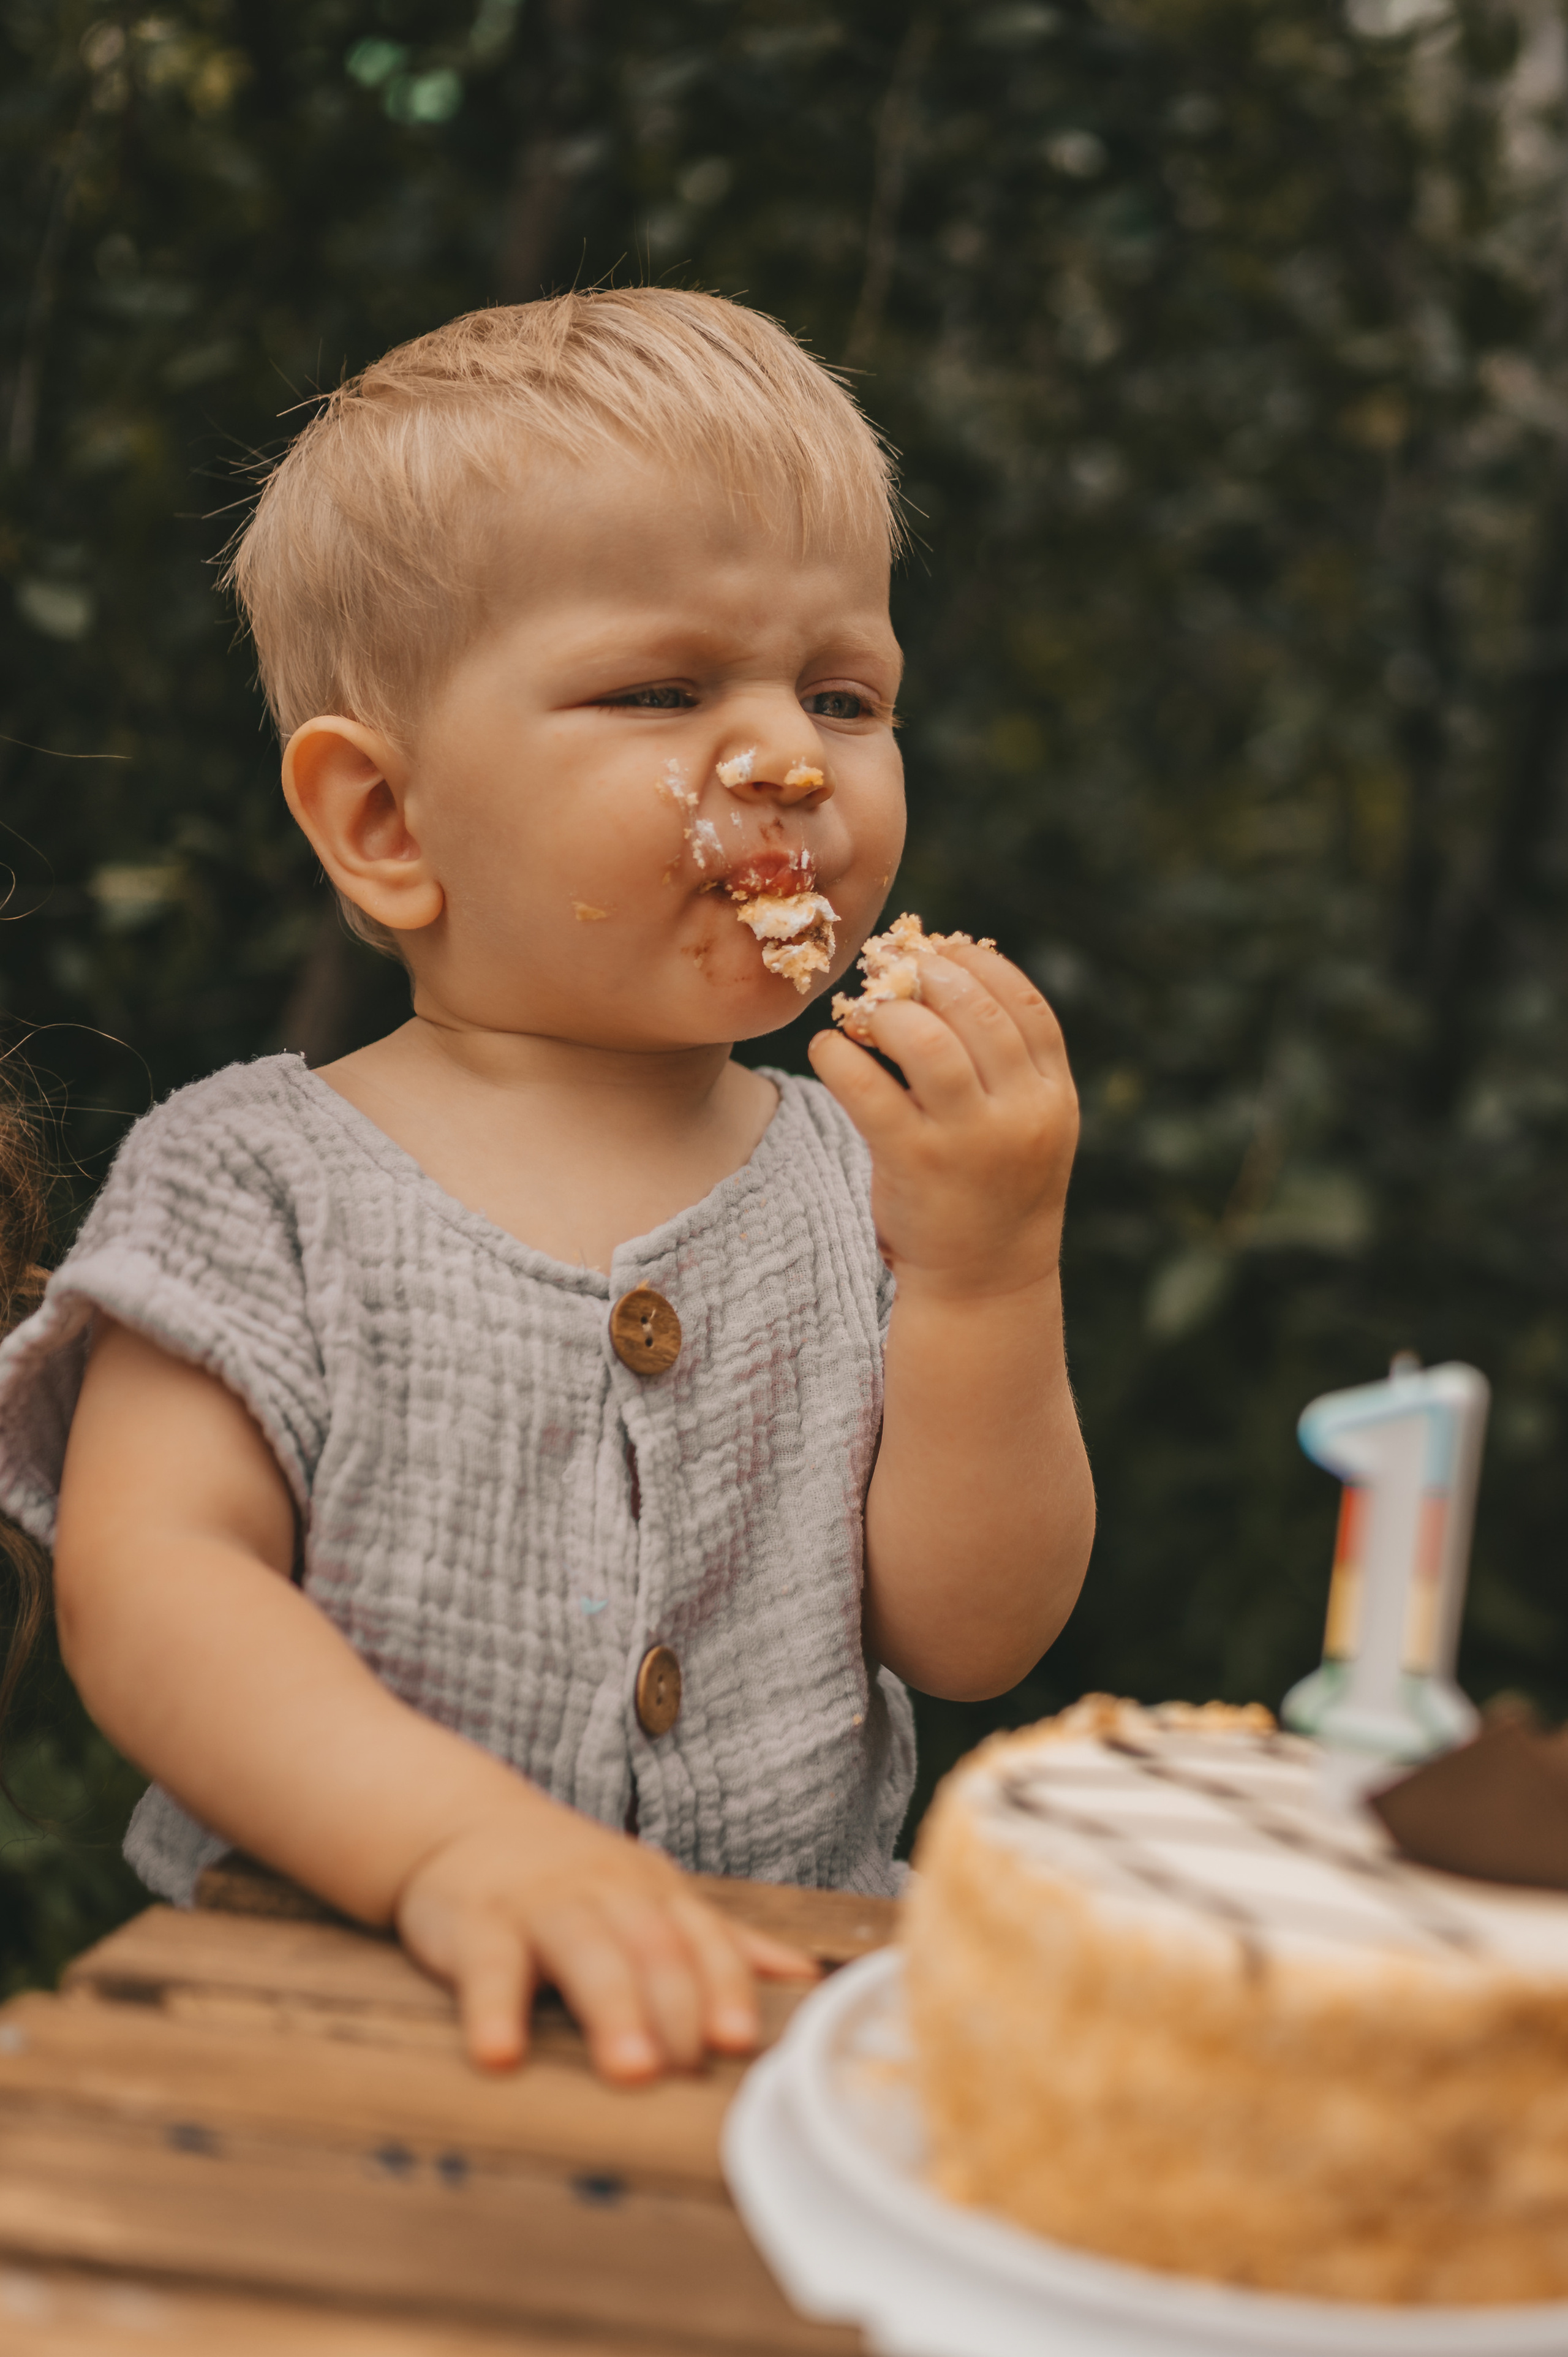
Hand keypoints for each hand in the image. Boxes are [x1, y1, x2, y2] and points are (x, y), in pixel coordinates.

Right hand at [395, 1786, 816, 2078]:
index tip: (743, 2039)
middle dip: (677, 2005)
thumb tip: (805, 1977)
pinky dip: (494, 2010)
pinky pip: (488, 1967)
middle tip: (691, 2067)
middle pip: (651, 1946)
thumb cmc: (571, 1880)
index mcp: (654, 1893)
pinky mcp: (477, 1923)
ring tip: (630, 2070)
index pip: (703, 1937)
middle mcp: (606, 1892)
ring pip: (584, 1952)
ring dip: (612, 2009)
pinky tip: (499, 2054)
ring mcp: (541, 1905)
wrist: (464, 1825)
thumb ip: (721, 1941)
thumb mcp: (649, 1897)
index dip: (725, 1985)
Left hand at [809, 940, 1077, 1300]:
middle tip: (891, 970)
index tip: (943, 948)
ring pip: (923, 1039)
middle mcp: (1022, 1112)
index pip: (1026, 1003)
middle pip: (974, 1009)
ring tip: (865, 1016)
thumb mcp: (1027, 1124)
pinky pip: (866, 1087)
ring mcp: (968, 1139)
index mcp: (1055, 1094)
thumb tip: (942, 974)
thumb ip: (1005, 1063)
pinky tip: (828, 1051)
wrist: (985, 1281)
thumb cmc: (993, 1187)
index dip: (980, 964)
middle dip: (926, 975)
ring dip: (885, 1011)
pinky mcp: (913, 1163)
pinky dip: (837, 1055)